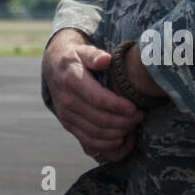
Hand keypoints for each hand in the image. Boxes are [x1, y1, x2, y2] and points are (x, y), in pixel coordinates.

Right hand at [43, 29, 142, 162]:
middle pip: (100, 119)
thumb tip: (105, 60)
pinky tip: (120, 138)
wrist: (54, 68)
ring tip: (133, 125)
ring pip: (96, 133)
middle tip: (140, 116)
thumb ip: (95, 55)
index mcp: (72, 80)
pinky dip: (106, 144)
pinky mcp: (68, 125)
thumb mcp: (83, 50)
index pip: (98, 99)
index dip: (118, 106)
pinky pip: (88, 141)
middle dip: (124, 121)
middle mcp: (67, 100)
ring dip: (118, 133)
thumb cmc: (76, 58)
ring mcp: (66, 115)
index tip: (134, 108)